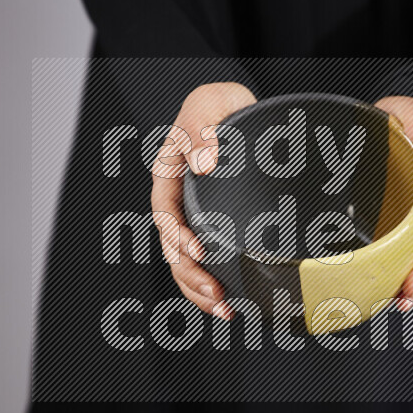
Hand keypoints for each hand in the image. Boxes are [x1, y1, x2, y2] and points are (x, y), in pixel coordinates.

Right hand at [151, 83, 256, 319]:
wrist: (247, 114)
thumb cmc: (223, 106)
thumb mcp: (211, 103)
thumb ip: (202, 126)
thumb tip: (203, 162)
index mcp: (170, 174)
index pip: (165, 211)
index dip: (177, 235)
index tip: (198, 252)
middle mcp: (180, 201)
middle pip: (174, 246)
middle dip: (191, 274)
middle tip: (216, 293)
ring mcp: (196, 217)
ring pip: (187, 262)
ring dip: (201, 289)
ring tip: (224, 309)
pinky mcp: (216, 229)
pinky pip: (208, 262)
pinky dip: (216, 285)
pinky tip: (232, 304)